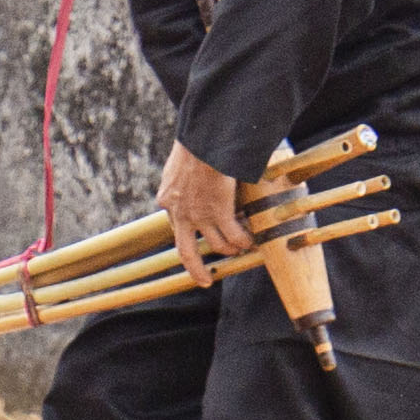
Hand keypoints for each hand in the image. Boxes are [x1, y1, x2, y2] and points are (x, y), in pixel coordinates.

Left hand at [159, 145, 249, 279]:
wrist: (204, 139)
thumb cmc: (195, 144)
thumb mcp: (177, 166)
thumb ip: (182, 180)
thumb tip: (193, 181)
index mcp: (167, 199)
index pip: (176, 227)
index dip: (190, 237)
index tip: (197, 245)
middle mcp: (179, 212)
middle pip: (186, 251)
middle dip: (196, 269)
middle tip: (204, 281)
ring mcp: (199, 215)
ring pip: (217, 245)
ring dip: (232, 248)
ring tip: (243, 248)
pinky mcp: (219, 212)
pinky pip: (234, 236)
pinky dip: (244, 241)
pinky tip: (252, 242)